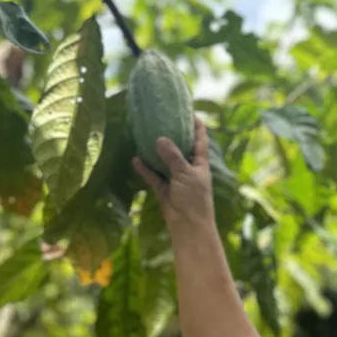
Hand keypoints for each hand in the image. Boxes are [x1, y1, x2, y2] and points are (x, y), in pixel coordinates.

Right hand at [133, 115, 214, 231]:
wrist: (188, 225)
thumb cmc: (194, 198)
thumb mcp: (186, 173)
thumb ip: (172, 156)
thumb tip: (160, 138)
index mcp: (200, 163)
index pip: (200, 140)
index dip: (198, 126)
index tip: (192, 112)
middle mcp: (188, 168)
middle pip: (181, 148)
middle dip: (174, 135)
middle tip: (164, 119)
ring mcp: (175, 179)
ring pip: (164, 161)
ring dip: (156, 151)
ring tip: (146, 135)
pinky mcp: (164, 189)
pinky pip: (153, 176)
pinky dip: (145, 169)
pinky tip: (135, 159)